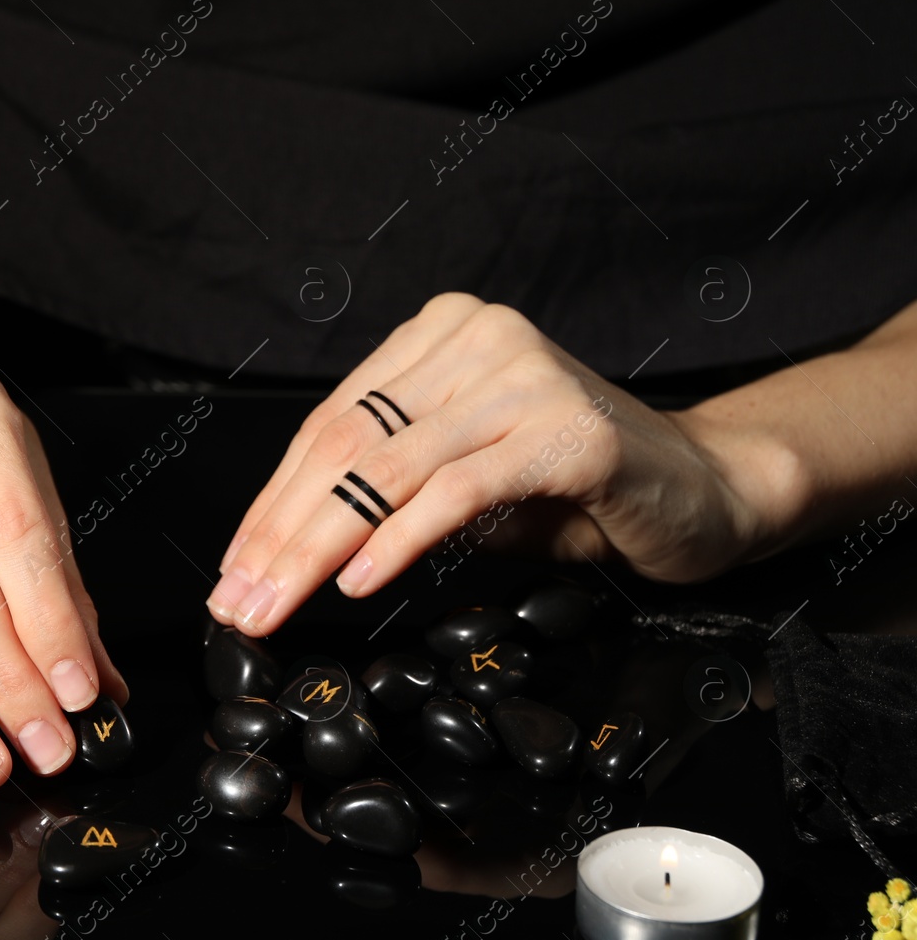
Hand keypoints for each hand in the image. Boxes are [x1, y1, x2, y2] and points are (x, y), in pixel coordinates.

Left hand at [208, 293, 764, 633]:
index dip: (272, 502)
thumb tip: (286, 552)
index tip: (233, 568)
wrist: (706, 489)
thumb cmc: (575, 489)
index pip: (331, 424)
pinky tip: (357, 582)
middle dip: (280, 533)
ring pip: (386, 469)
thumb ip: (386, 488)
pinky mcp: (567, 428)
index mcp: (441, 336)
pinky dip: (397, 541)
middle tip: (238, 603)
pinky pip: (455, 490)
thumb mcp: (462, 477)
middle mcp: (477, 337)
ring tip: (276, 603)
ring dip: (318, 548)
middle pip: (346, 445)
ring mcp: (522, 376)